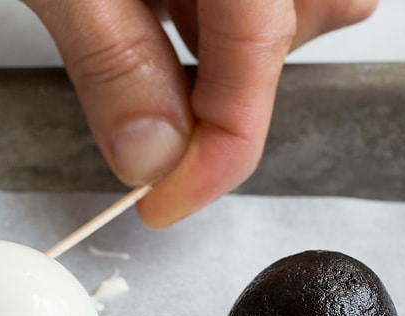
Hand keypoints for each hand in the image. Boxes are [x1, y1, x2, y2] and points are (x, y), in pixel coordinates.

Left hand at [20, 0, 376, 226]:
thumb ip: (113, 58)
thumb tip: (152, 156)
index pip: (260, 54)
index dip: (215, 152)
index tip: (162, 206)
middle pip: (291, 35)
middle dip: (223, 94)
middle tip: (149, 112)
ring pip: (288, 12)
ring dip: (226, 49)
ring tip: (142, 28)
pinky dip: (217, 19)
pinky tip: (160, 9)